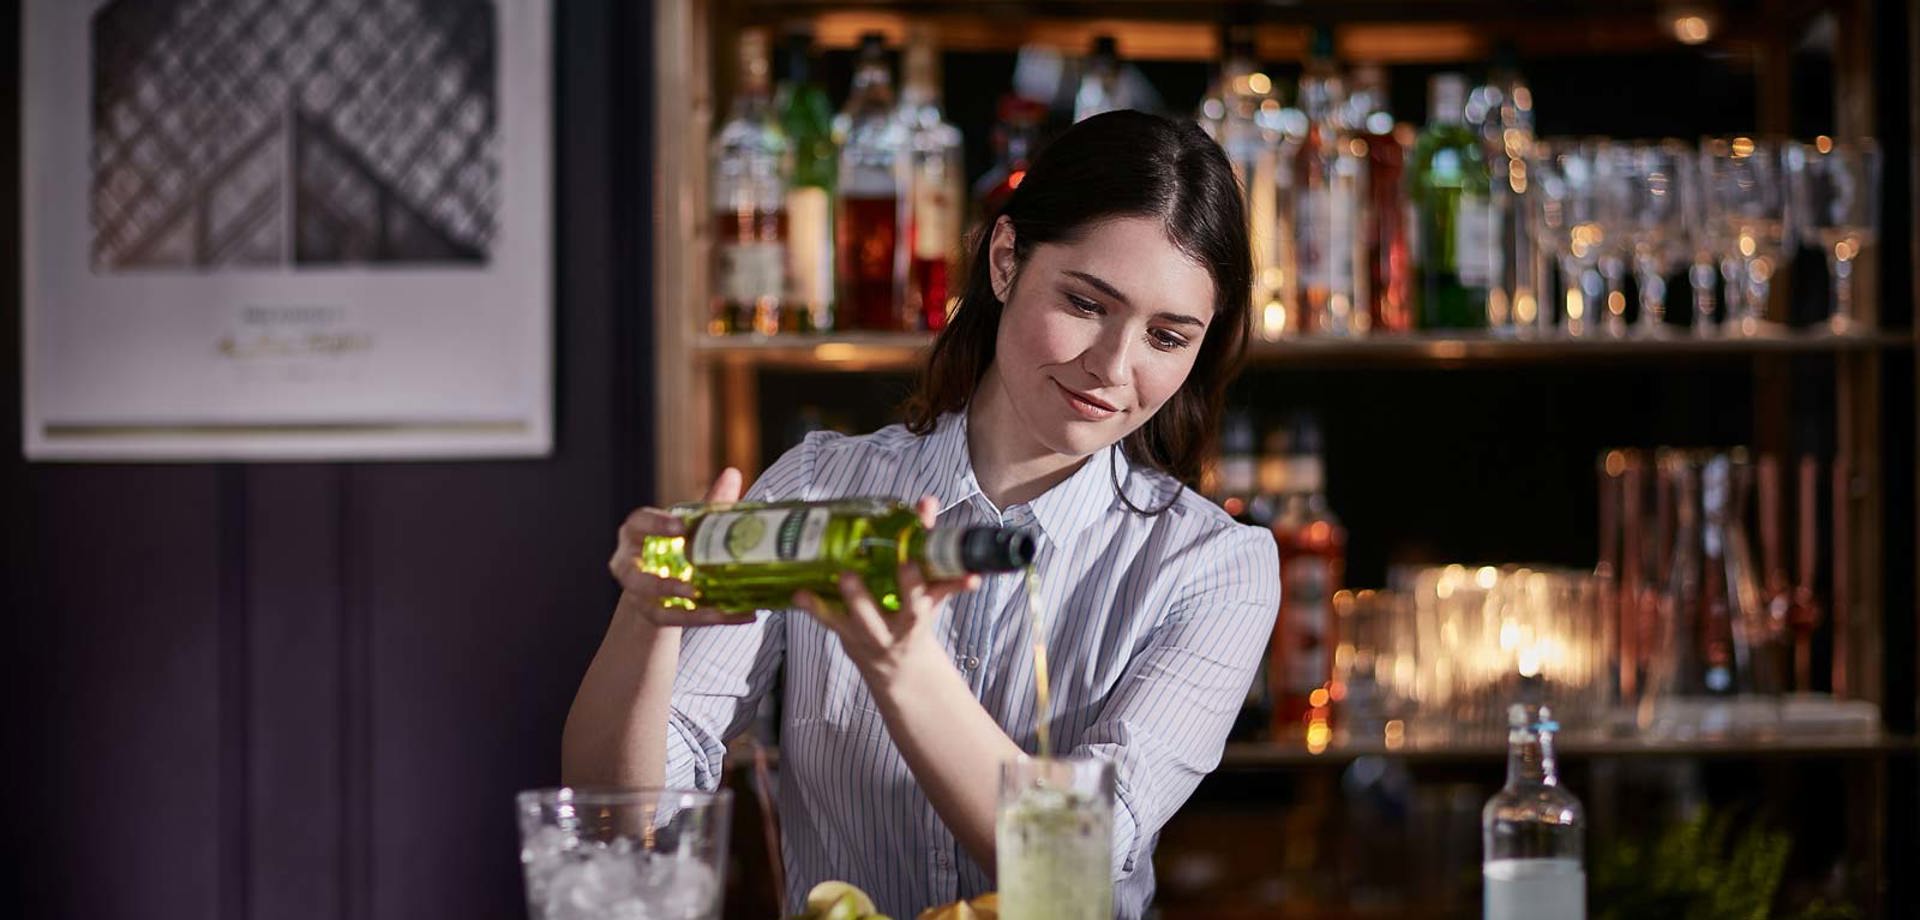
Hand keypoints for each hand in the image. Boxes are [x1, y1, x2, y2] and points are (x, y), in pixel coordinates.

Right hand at [606, 467, 748, 627]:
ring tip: (702, 600)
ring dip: (679, 604)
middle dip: (659, 582)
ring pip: (651, 602)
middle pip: (632, 575)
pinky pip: (677, 619)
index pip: (638, 524)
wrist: (662, 584)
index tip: (680, 527)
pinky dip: (707, 618)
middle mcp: (629, 565)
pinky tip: (738, 615)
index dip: (656, 525)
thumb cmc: (674, 546)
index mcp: (635, 534)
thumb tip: (732, 473)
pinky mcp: (653, 614)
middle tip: (690, 585)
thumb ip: (710, 503)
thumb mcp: (690, 526)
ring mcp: (638, 593)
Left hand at [791, 497, 981, 687]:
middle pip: (907, 610)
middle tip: (903, 563)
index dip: (926, 580)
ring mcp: (871, 635)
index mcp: (920, 619)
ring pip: (864, 618)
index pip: (930, 597)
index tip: (920, 561)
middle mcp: (898, 629)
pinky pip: (830, 622)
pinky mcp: (847, 636)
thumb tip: (957, 545)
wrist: (899, 670)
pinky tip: (799, 593)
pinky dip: (814, 607)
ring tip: (844, 575)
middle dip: (907, 588)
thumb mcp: (930, 602)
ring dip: (855, 597)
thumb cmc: (913, 625)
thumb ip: (942, 574)